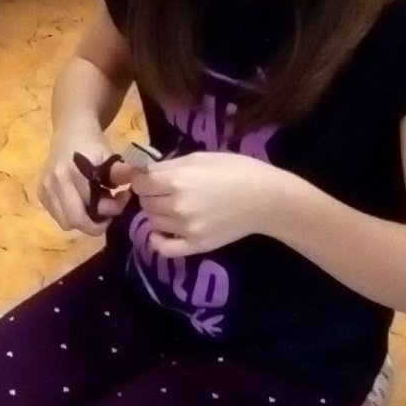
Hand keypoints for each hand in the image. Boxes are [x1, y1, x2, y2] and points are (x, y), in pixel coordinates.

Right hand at [39, 126, 136, 235]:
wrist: (70, 131)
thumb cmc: (93, 146)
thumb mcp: (110, 157)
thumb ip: (120, 173)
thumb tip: (136, 184)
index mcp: (69, 174)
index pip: (87, 212)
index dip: (109, 212)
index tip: (121, 198)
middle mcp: (53, 184)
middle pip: (73, 222)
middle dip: (94, 222)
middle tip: (107, 208)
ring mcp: (44, 189)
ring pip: (64, 222)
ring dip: (82, 219)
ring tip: (94, 204)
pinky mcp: (41, 193)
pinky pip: (57, 215)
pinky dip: (72, 213)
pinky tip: (82, 200)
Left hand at [130, 152, 294, 256]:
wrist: (266, 198)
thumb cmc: (236, 170)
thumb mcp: (200, 158)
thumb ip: (169, 165)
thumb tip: (144, 170)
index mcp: (176, 180)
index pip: (139, 182)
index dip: (141, 177)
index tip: (149, 176)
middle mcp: (176, 205)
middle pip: (144, 201)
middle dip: (149, 194)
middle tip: (163, 190)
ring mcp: (184, 228)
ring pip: (152, 221)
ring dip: (156, 213)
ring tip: (171, 206)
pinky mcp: (195, 245)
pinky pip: (164, 248)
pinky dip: (157, 240)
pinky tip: (161, 232)